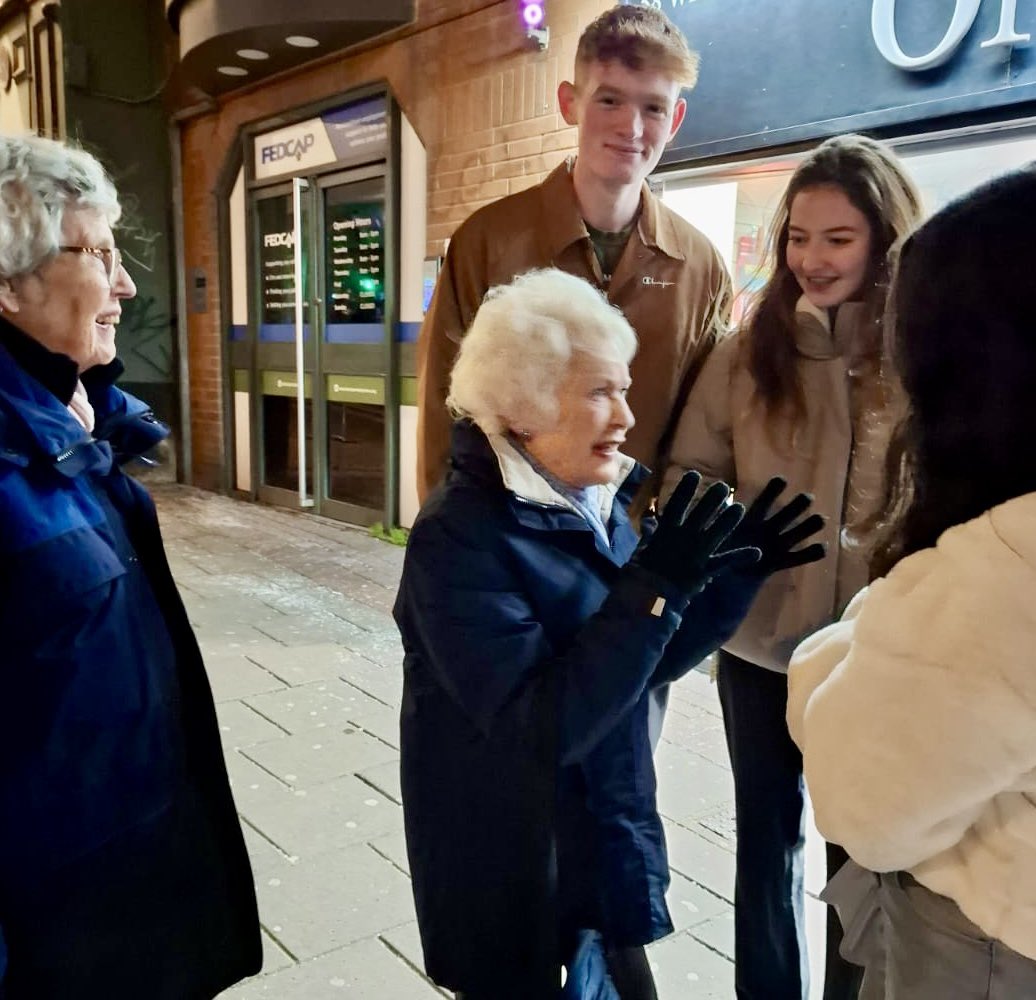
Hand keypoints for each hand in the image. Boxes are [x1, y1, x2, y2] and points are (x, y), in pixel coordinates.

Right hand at [634, 471, 760, 595]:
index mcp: (667, 531)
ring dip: (729, 520)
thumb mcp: (642, 549)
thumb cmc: (641, 573)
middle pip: (701, 513)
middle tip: (723, 487)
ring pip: (717, 532)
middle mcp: (684, 537)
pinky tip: (757, 552)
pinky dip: (741, 557)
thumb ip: (649, 534)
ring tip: (740, 508)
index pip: (677, 504)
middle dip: (713, 499)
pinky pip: (726, 562)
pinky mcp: (705, 569)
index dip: (686, 489)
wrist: (647, 596)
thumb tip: (647, 521)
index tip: (694, 474)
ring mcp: (696, 553)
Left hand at [722, 476, 826, 574]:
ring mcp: (774, 546)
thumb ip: (717, 522)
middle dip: (797, 506)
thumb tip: (716, 504)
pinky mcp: (778, 563)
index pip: (763, 502)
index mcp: (749, 521)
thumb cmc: (714, 557)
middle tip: (807, 498)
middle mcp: (766, 530)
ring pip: (797, 532)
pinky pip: (797, 558)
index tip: (782, 481)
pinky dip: (811, 553)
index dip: (773, 491)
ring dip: (809, 526)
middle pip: (786, 514)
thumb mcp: (713, 537)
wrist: (720, 583)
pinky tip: (821, 548)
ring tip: (819, 520)